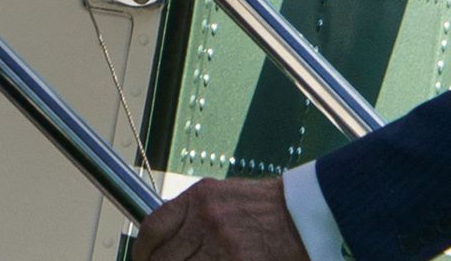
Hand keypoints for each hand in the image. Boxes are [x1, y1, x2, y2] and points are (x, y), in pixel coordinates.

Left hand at [134, 176, 310, 260]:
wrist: (308, 214)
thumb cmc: (268, 208)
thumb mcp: (223, 197)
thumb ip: (191, 216)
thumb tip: (163, 242)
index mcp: (200, 196)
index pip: (153, 228)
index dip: (142, 252)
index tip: (144, 260)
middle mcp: (207, 218)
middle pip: (163, 258)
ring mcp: (222, 244)